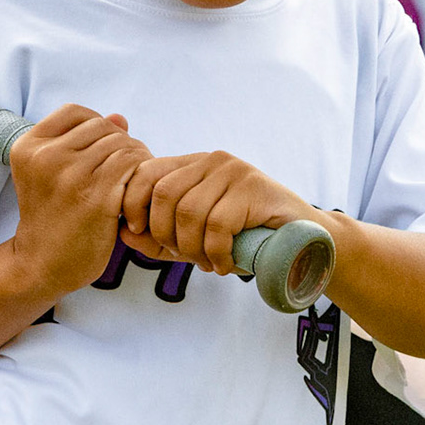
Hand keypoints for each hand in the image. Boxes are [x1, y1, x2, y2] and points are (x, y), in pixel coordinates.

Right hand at [8, 104, 151, 295]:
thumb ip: (82, 143)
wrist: (41, 265)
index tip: (104, 148)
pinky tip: (136, 192)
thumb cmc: (52, 217)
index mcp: (29, 147)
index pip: (74, 112)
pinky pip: (132, 165)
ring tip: (135, 178)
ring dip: (136, 157)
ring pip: (121, 144)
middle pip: (101, 126)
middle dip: (121, 142)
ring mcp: (71, 176)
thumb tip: (120, 118)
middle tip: (129, 165)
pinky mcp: (96, 197)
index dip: (96, 123)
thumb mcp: (51, 173)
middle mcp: (46, 156)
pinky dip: (141, 174)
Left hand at [119, 152, 311, 276]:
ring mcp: (234, 170)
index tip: (141, 232)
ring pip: (189, 212)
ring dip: (193, 249)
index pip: (145, 172)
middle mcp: (211, 160)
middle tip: (184, 257)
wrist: (302, 242)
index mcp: (191, 165)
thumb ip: (156, 238)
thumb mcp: (192, 240)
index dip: (134, 203)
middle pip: (163, 193)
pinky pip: (218, 225)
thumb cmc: (243, 241)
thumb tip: (122, 232)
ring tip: (208, 263)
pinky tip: (225, 265)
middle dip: (165, 234)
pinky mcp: (253, 187)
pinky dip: (216, 254)